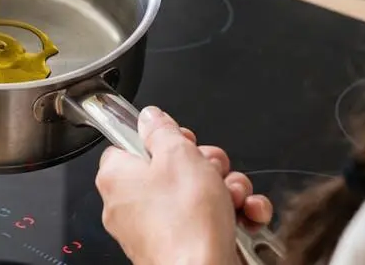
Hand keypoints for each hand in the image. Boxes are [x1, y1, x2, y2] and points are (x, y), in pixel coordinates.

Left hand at [97, 106, 273, 263]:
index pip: (131, 145)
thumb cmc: (184, 221)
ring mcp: (156, 229)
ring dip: (227, 189)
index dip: (163, 138)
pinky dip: (232, 215)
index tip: (184, 140)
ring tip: (235, 196)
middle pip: (171, 168)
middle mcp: (130, 205)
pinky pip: (207, 220)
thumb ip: (162, 130)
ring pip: (196, 193)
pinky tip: (247, 214)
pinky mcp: (182, 247)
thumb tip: (151, 118)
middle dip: (206, 165)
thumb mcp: (178, 154)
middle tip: (214, 169)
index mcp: (117, 177)